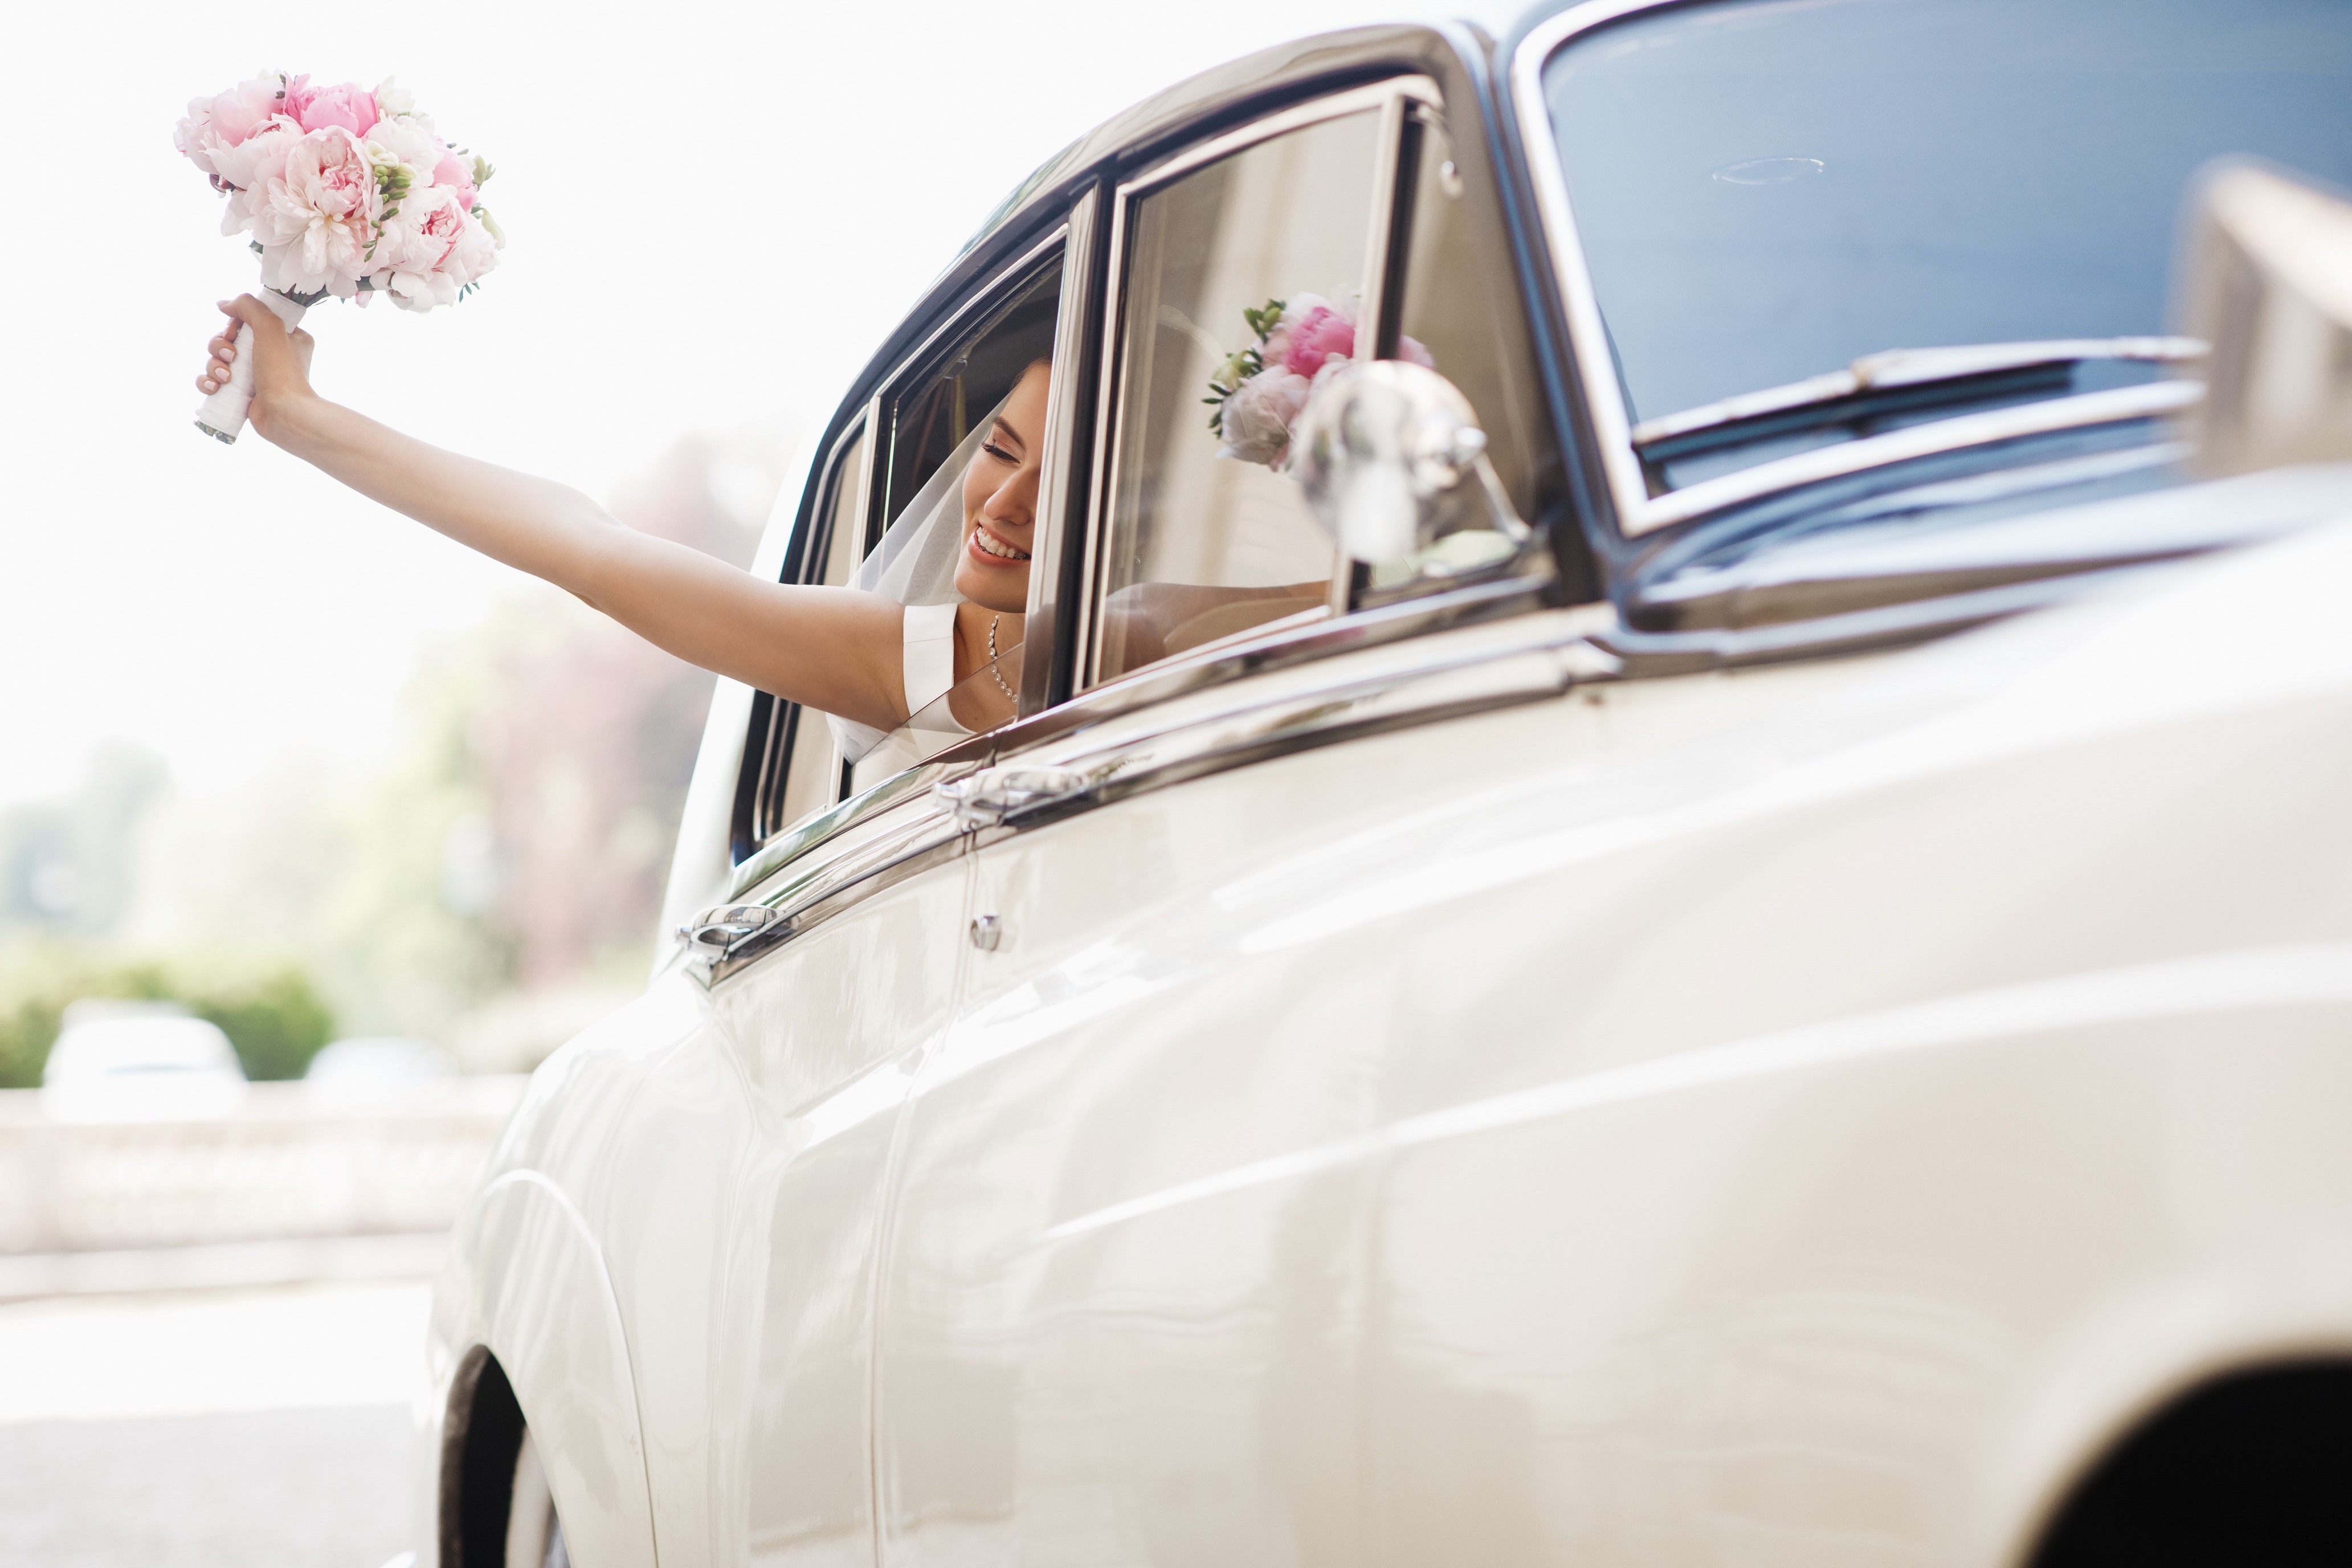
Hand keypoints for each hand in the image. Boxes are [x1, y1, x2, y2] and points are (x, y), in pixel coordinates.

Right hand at [195, 296, 316, 441]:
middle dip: (220, 345)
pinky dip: (208, 382)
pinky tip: (214, 388)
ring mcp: (254, 375)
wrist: (285, 414)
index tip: (234, 331)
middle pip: (228, 339)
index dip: (234, 324)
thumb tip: (224, 304)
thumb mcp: (270, 326)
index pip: (248, 320)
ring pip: (217, 360)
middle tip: (231, 356)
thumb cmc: (282, 371)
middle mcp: (270, 355)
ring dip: (214, 365)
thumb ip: (248, 307)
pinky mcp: (240, 393)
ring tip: (226, 377)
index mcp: (285, 337)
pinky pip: (212, 381)